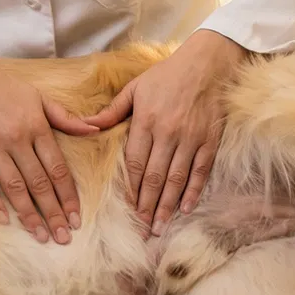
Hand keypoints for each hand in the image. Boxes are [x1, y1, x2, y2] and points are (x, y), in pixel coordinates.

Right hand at [0, 37, 92, 243]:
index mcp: (37, 126)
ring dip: (28, 214)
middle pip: (39, 183)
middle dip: (53, 212)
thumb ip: (66, 118)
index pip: (58, 168)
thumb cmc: (4, 86)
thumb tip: (94, 130)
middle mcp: (17, 138)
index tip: (76, 218)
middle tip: (63, 237)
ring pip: (15, 186)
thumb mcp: (39, 97)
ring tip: (40, 236)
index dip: (68, 196)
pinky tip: (5, 220)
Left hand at [84, 30, 245, 233]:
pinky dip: (193, 192)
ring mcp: (191, 138)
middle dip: (147, 206)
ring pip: (177, 179)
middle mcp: (168, 133)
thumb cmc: (167, 75)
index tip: (128, 210)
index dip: (131, 189)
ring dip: (168, 206)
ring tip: (159, 226)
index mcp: (146, 121)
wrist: (206, 64)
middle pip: (155, 177)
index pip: (136, 163)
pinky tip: (186, 208)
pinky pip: (200, 171)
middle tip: (142, 230)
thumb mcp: (135, 88)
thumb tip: (85, 126)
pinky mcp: (210, 140)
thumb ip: (111, 111)